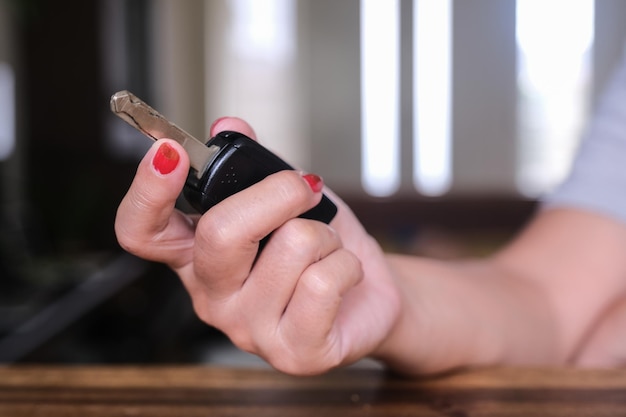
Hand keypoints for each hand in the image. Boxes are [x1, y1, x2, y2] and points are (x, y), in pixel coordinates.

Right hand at [115, 117, 400, 374]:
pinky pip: (322, 284)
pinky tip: (343, 276)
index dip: (147, 191)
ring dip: (325, 234)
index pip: (141, 231)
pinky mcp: (294, 353)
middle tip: (304, 190)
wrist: (369, 295)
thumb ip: (254, 166)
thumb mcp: (287, 199)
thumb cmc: (321, 248)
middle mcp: (213, 296)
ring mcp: (249, 330)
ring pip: (291, 247)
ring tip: (326, 249)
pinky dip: (346, 264)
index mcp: (197, 255)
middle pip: (221, 233)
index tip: (170, 151)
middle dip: (278, 194)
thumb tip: (228, 126)